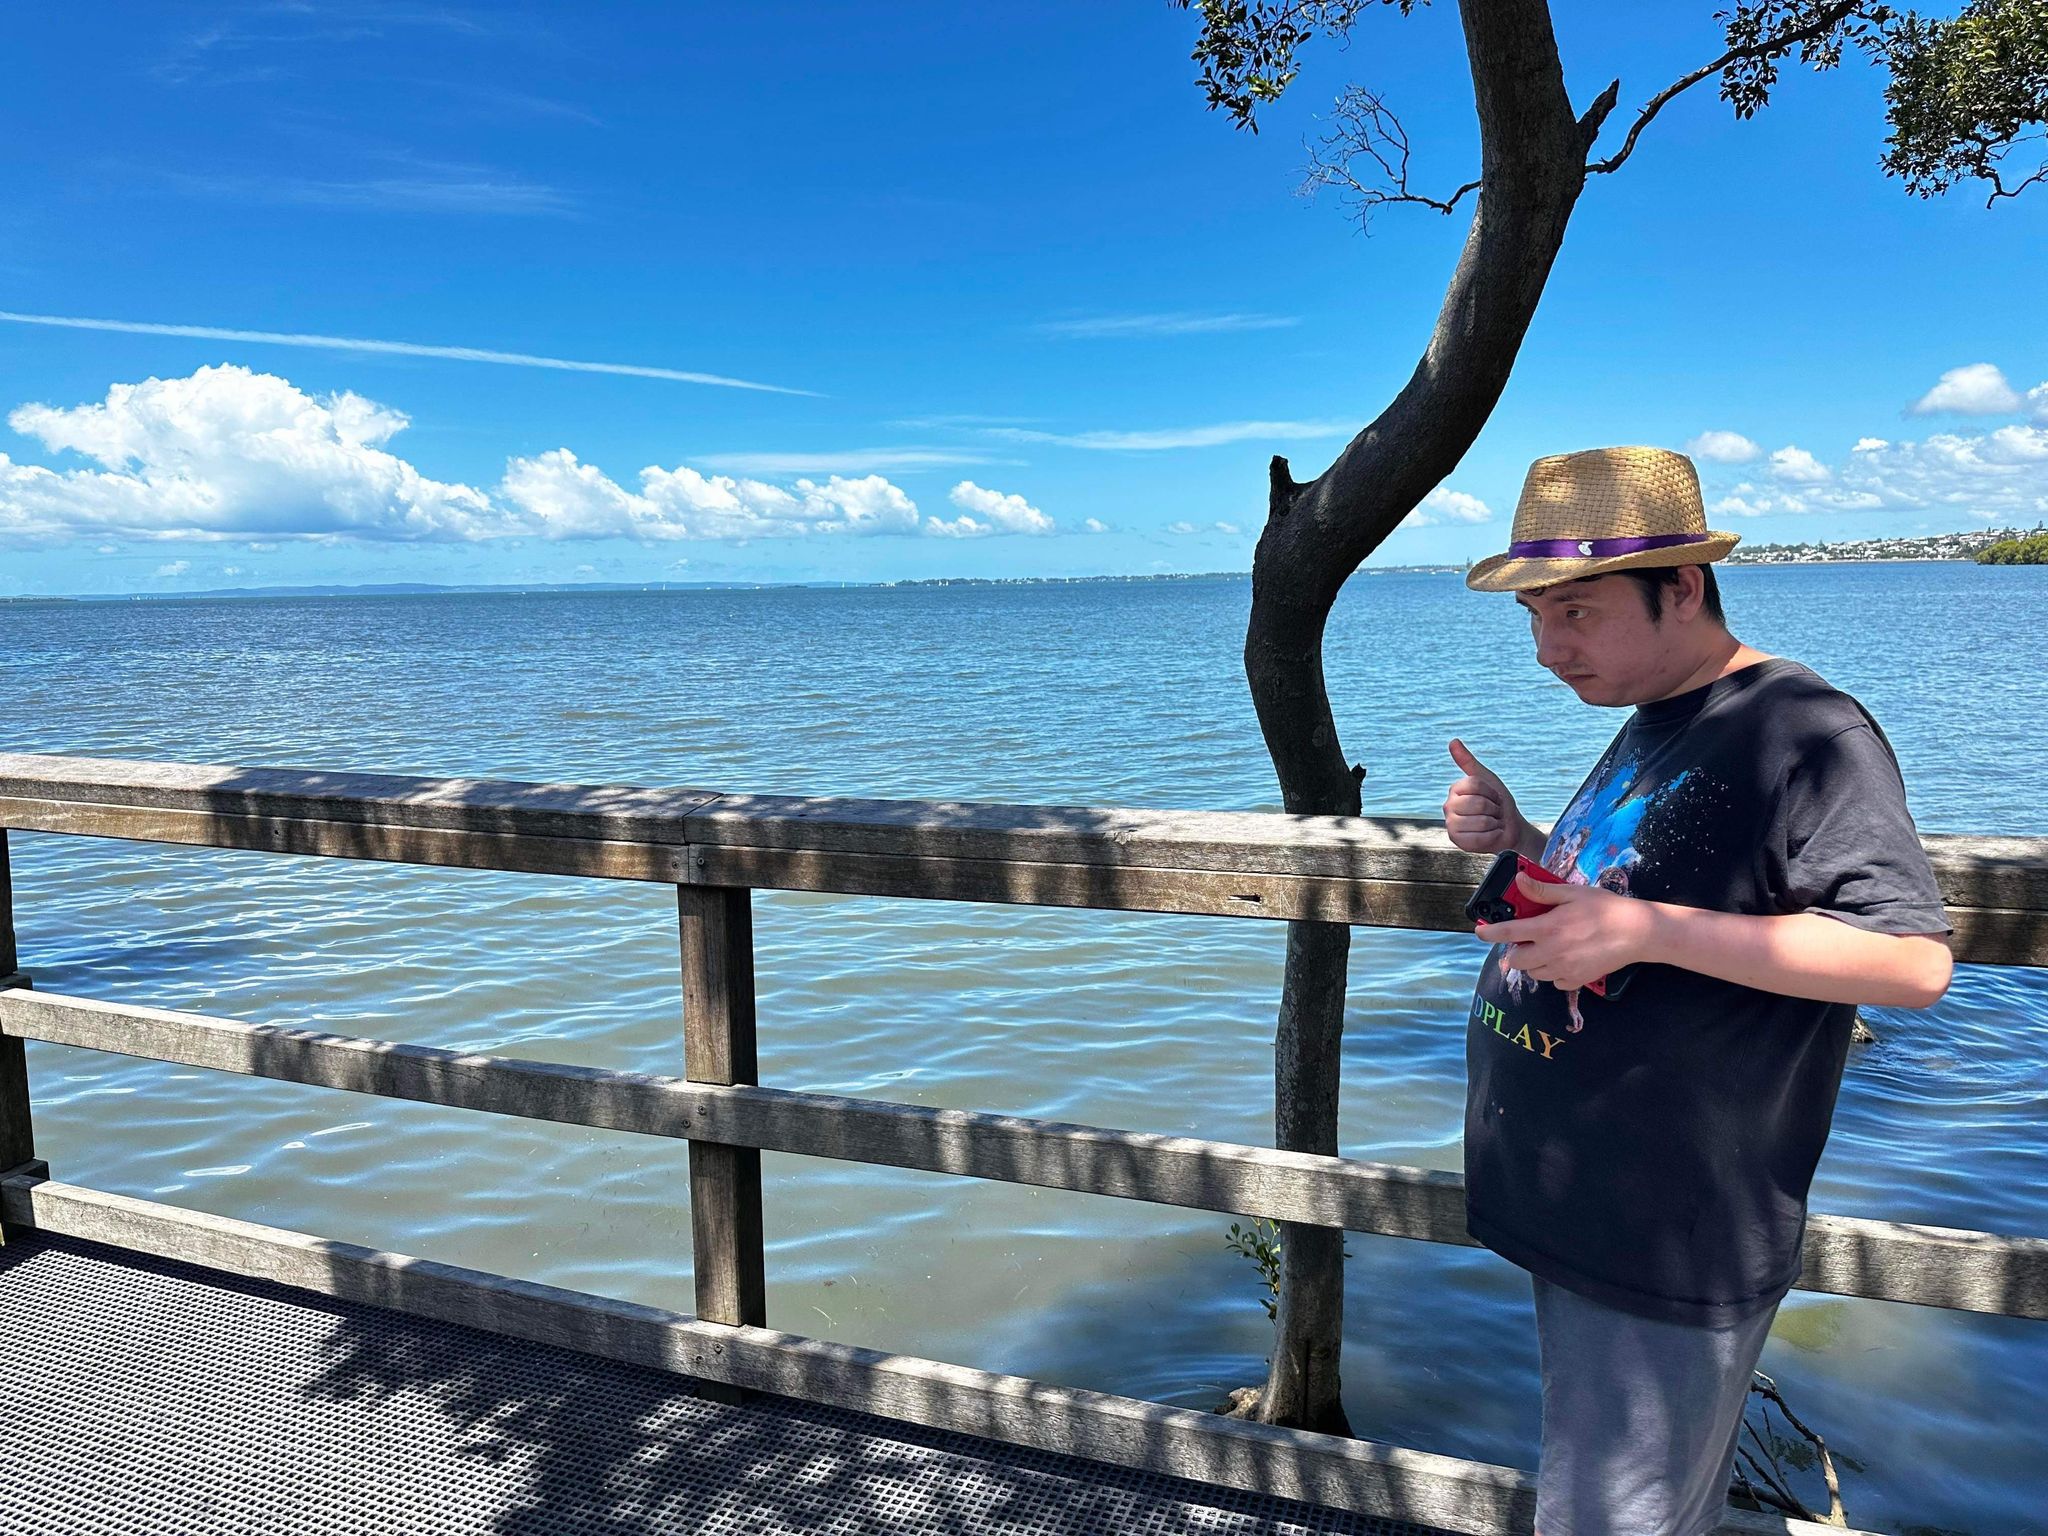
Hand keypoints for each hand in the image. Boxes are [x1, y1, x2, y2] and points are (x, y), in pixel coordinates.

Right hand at [1443, 738, 1528, 854]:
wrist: (1510, 828)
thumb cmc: (1499, 804)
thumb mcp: (1488, 780)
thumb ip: (1469, 761)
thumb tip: (1453, 741)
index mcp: (1455, 789)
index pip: (1475, 784)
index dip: (1492, 792)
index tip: (1493, 797)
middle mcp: (1449, 806)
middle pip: (1478, 804)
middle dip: (1494, 809)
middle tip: (1493, 812)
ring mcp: (1451, 825)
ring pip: (1481, 822)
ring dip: (1494, 824)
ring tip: (1491, 824)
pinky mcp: (1457, 841)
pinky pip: (1480, 838)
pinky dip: (1492, 837)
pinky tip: (1490, 835)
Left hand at [1474, 874, 1658, 989]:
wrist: (1638, 933)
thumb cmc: (1606, 908)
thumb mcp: (1572, 893)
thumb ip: (1542, 891)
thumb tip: (1519, 881)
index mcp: (1547, 928)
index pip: (1507, 933)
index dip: (1488, 932)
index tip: (1479, 931)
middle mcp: (1551, 952)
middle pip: (1516, 960)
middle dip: (1515, 950)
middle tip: (1527, 938)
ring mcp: (1564, 969)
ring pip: (1534, 973)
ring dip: (1534, 962)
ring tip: (1548, 947)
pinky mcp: (1577, 981)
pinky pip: (1555, 982)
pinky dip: (1554, 973)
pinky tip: (1565, 959)